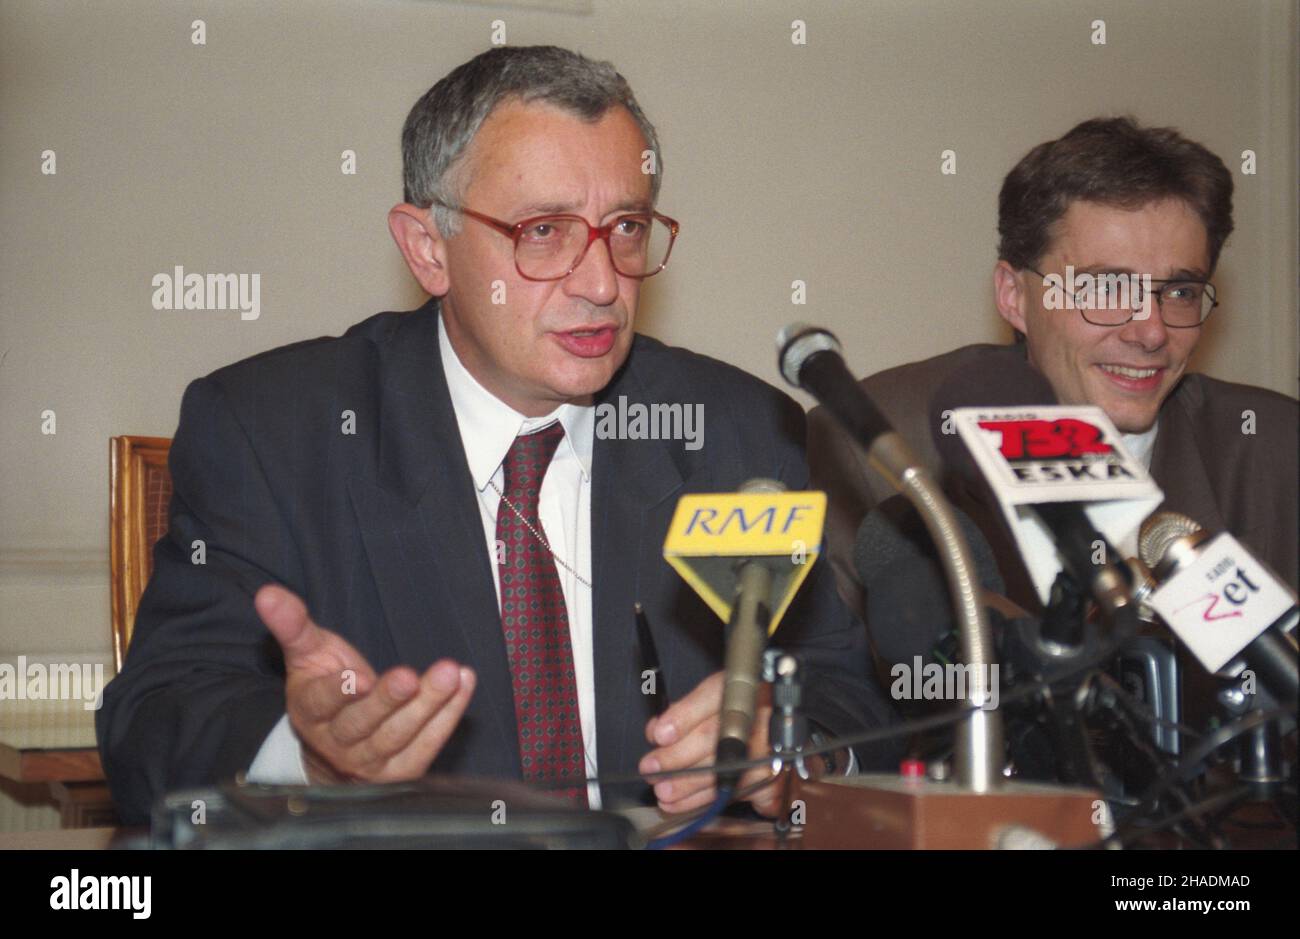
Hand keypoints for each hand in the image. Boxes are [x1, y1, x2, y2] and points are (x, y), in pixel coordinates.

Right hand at [254, 584, 475, 783]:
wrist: (335, 747)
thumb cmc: (326, 687)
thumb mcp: (308, 654)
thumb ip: (293, 625)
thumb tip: (267, 593)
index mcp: (312, 713)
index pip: (323, 703)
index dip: (340, 692)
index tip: (358, 676)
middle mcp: (339, 743)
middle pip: (365, 724)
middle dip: (388, 700)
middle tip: (409, 676)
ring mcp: (371, 762)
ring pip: (400, 736)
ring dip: (429, 705)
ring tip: (451, 674)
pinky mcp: (402, 771)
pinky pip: (429, 745)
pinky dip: (449, 715)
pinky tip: (464, 684)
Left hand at [636, 670, 779, 816]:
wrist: (779, 733)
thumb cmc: (741, 714)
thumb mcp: (715, 698)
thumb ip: (685, 711)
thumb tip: (656, 731)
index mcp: (740, 688)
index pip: (713, 696)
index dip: (684, 717)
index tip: (660, 734)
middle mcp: (757, 715)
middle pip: (714, 738)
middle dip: (676, 757)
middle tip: (650, 769)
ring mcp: (767, 748)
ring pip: (721, 770)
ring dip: (686, 784)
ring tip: (662, 790)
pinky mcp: (770, 777)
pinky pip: (733, 793)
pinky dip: (702, 801)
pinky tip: (679, 804)